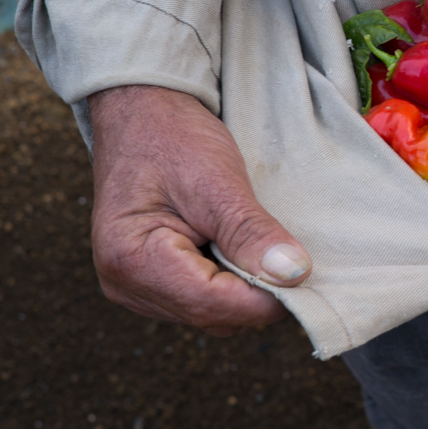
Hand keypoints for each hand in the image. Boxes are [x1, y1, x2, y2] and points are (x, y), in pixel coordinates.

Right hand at [87, 85, 311, 336]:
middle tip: (288, 257)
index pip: (212, 304)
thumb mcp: (218, 183)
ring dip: (244, 289)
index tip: (302, 272)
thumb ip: (252, 233)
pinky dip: (230, 283)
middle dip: (256, 294)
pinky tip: (240, 252)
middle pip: (213, 316)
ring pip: (211, 314)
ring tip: (258, 246)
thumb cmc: (172, 138)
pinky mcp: (151, 281)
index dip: (265, 296)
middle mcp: (125, 284)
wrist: (142, 112)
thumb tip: (293, 275)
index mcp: (131, 260)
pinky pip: (202, 300)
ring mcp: (135, 286)